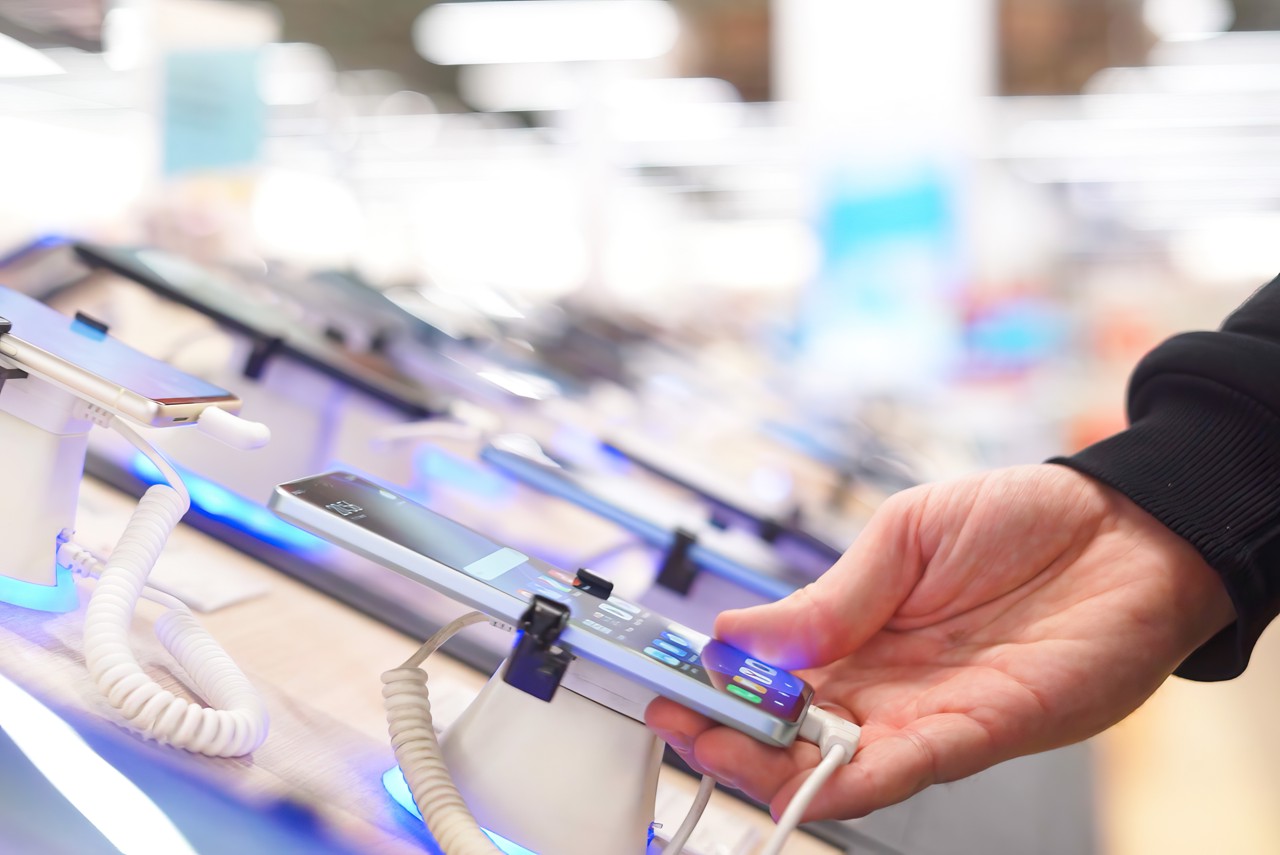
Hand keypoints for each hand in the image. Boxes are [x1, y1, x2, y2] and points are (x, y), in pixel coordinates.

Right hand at [647, 465, 1233, 820]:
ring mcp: (928, 712)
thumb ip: (829, 597)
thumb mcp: (904, 536)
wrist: (1125, 528)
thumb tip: (738, 630)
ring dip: (768, 762)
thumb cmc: (1021, 519)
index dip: (721, 677)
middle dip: (726, 730)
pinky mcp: (979, 731)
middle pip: (791, 725)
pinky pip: (904, 768)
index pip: (773, 670)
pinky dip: (847, 780)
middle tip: (674, 718)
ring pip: (833, 759)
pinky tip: (797, 778)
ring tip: (709, 746)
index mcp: (859, 629)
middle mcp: (886, 682)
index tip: (669, 673)